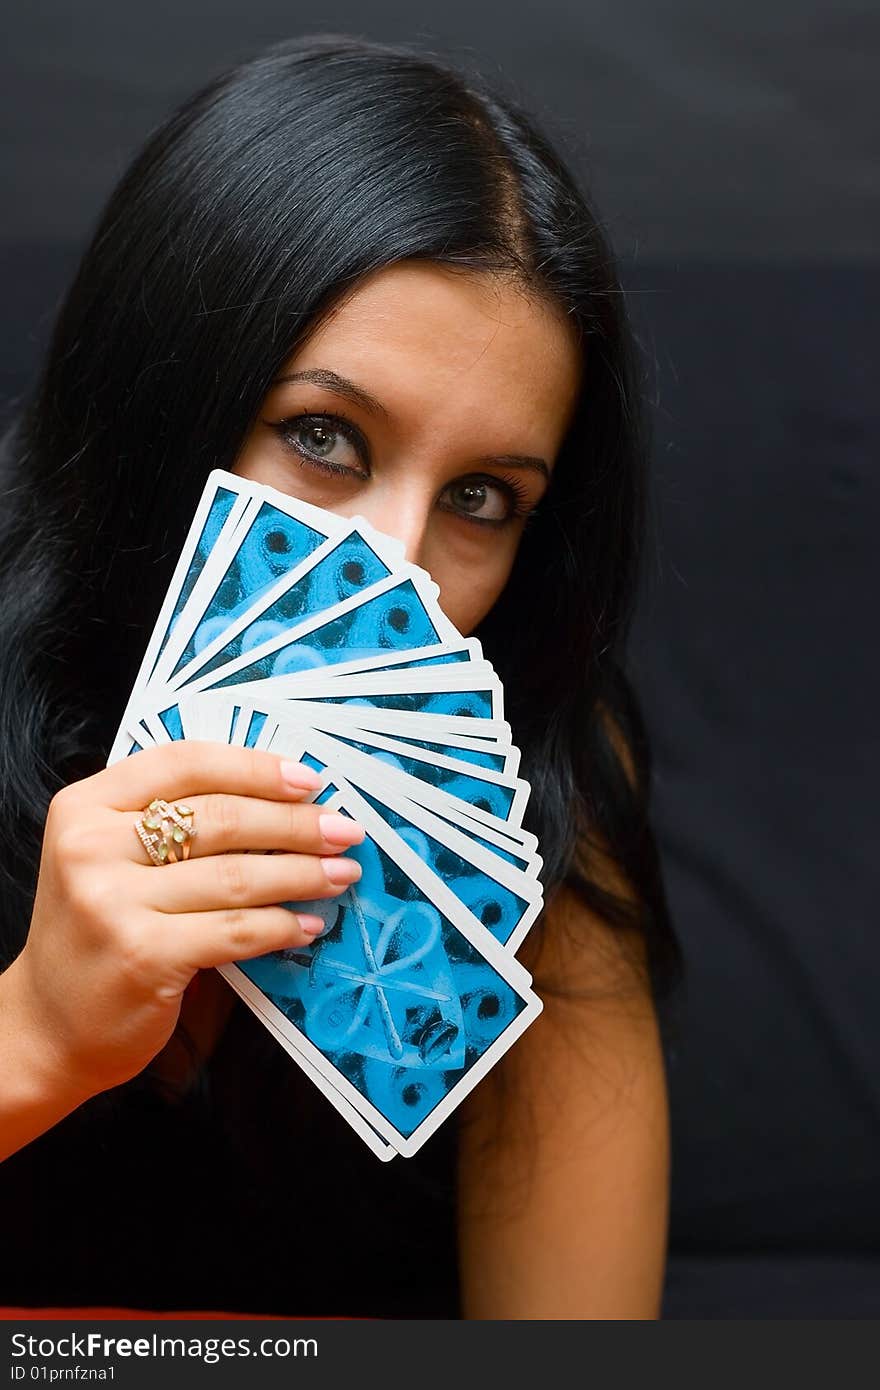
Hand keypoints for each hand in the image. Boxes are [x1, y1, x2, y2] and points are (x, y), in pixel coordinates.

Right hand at [12, 741, 363, 1103]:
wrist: (48, 1025)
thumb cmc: (97, 933)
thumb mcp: (110, 858)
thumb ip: (171, 822)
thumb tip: (282, 798)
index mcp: (84, 807)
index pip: (184, 763)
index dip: (254, 767)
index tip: (308, 780)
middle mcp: (91, 848)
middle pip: (221, 817)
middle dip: (296, 823)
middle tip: (344, 830)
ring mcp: (113, 902)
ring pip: (237, 874)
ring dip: (303, 873)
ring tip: (340, 874)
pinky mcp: (143, 954)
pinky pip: (236, 930)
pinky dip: (283, 925)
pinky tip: (308, 923)